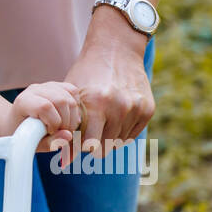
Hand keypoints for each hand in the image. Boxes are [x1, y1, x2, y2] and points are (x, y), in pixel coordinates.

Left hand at [8, 81, 81, 153]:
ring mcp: (45, 85)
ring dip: (73, 116)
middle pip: (61, 100)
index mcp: (23, 102)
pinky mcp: (56, 85)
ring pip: (69, 96)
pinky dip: (75, 105)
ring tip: (64, 127)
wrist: (18, 122)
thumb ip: (51, 142)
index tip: (50, 132)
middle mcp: (34, 90)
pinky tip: (68, 116)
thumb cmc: (25, 135)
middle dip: (66, 121)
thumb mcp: (35, 143)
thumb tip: (69, 136)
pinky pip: (73, 90)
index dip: (53, 122)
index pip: (45, 107)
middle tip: (61, 132)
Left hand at [62, 39, 153, 165]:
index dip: (78, 149)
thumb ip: (69, 125)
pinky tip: (113, 118)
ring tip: (100, 122)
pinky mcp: (147, 110)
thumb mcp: (73, 95)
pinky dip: (120, 132)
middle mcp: (118, 107)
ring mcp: (135, 109)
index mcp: (96, 104)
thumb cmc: (87, 73)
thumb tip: (64, 162)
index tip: (73, 150)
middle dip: (93, 146)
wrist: (116, 49)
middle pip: (104, 148)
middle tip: (86, 135)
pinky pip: (131, 135)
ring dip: (107, 138)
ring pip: (118, 143)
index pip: (88, 146)